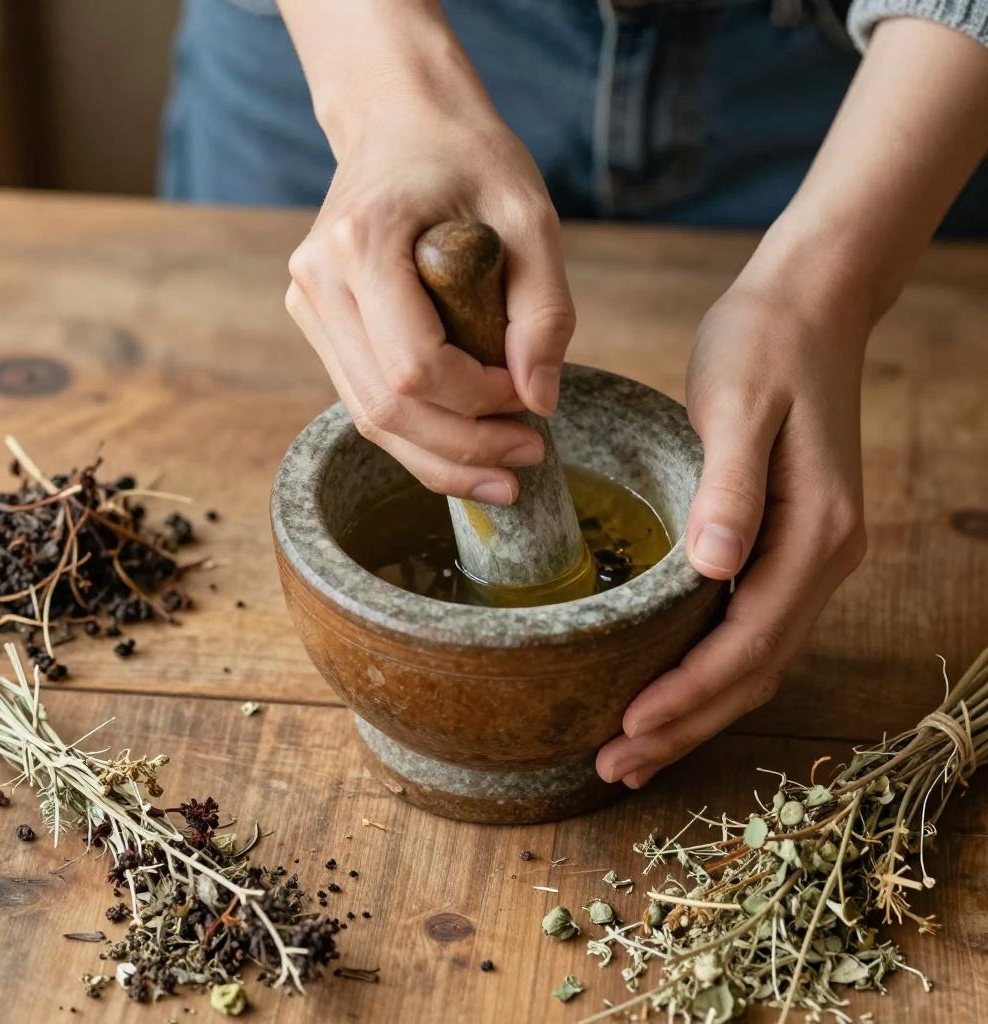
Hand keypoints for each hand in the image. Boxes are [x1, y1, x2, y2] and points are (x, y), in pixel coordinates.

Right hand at [284, 100, 574, 505]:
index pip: (415, 367)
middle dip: (462, 451)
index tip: (528, 397)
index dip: (478, 402)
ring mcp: (310, 306)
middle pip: (385, 408)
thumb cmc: (468, 158)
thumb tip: (538, 402)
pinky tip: (464, 445)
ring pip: (369, 416)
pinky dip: (417, 433)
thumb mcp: (529, 217)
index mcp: (362, 244)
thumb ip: (544, 311)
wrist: (402, 119)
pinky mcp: (320, 323)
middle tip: (526, 459)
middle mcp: (319, 281)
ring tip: (501, 473)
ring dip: (439, 457)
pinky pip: (365, 400)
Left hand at [596, 270, 869, 787]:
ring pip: (753, 658)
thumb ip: (731, 487)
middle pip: (753, 669)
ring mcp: (810, 553)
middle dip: (685, 723)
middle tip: (615, 766)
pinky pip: (749, 627)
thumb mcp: (739, 404)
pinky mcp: (787, 541)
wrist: (808, 305)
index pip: (748, 641)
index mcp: (814, 532)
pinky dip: (707, 668)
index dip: (688, 694)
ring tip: (633, 748)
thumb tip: (715, 568)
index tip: (627, 730)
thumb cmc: (764, 345)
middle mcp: (822, 556)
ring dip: (695, 708)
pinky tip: (668, 682)